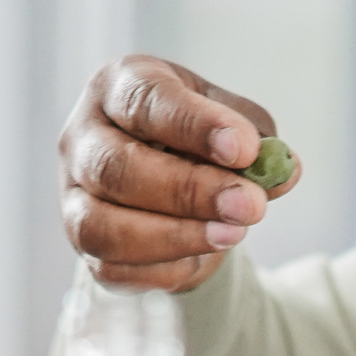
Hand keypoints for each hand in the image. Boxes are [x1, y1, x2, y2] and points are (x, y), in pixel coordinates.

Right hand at [58, 54, 299, 293]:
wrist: (166, 178)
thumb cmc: (196, 138)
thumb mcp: (229, 122)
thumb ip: (257, 140)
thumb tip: (283, 172)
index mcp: (118, 87)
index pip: (145, 101)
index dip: (195, 126)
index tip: (244, 149)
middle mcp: (82, 138)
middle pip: (117, 168)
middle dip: (189, 191)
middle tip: (250, 206)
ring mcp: (72, 196)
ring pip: (103, 227)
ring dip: (173, 236)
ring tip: (233, 235)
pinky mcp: (82, 245)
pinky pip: (112, 269)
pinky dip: (162, 269)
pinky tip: (201, 257)